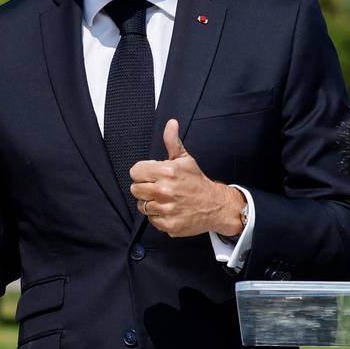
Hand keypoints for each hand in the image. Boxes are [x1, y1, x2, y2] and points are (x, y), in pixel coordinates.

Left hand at [128, 121, 245, 238]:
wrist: (215, 205)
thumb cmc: (197, 182)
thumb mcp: (185, 159)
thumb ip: (172, 141)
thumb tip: (171, 124)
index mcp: (167, 172)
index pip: (135, 172)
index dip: (142, 173)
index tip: (152, 175)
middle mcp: (165, 190)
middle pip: (135, 189)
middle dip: (145, 187)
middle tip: (159, 187)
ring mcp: (166, 209)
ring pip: (141, 205)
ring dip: (151, 203)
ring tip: (165, 199)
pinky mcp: (168, 224)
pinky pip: (150, 219)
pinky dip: (158, 216)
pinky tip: (169, 209)